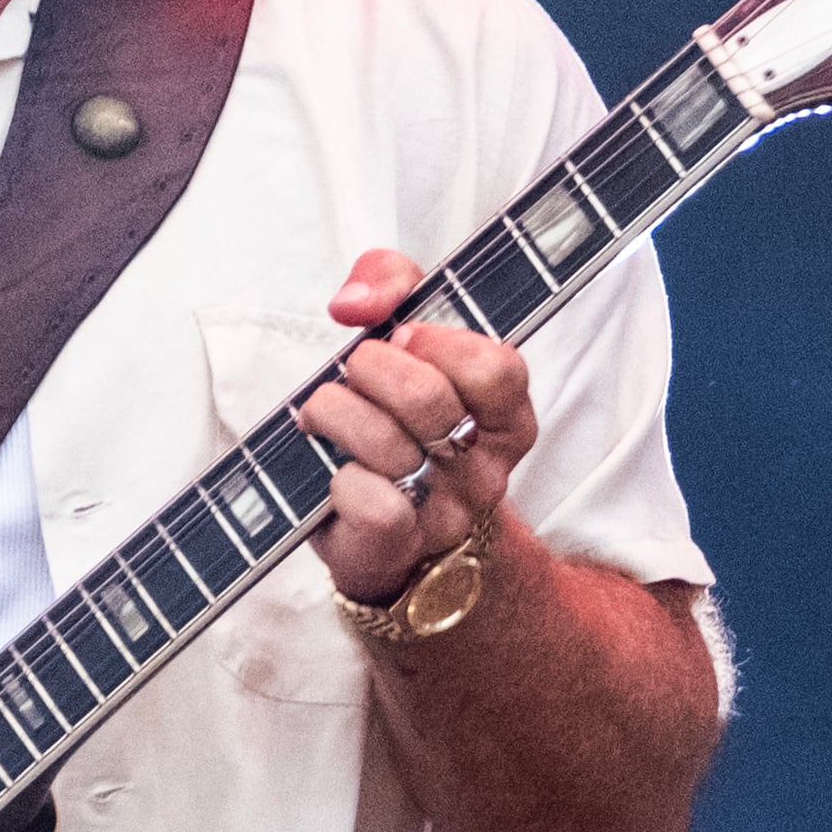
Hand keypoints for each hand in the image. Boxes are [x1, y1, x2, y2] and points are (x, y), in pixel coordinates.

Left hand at [301, 249, 539, 608]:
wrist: (383, 535)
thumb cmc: (395, 422)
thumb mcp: (406, 338)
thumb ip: (391, 283)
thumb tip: (356, 302)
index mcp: (508, 417)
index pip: (495, 366)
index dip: (434, 340)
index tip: (400, 336)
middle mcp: (488, 470)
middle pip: (428, 396)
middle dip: (368, 366)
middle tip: (353, 371)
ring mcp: (448, 514)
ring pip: (385, 444)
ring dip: (332, 411)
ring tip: (323, 414)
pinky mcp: (400, 548)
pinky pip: (371, 503)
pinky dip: (337, 478)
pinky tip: (334, 473)